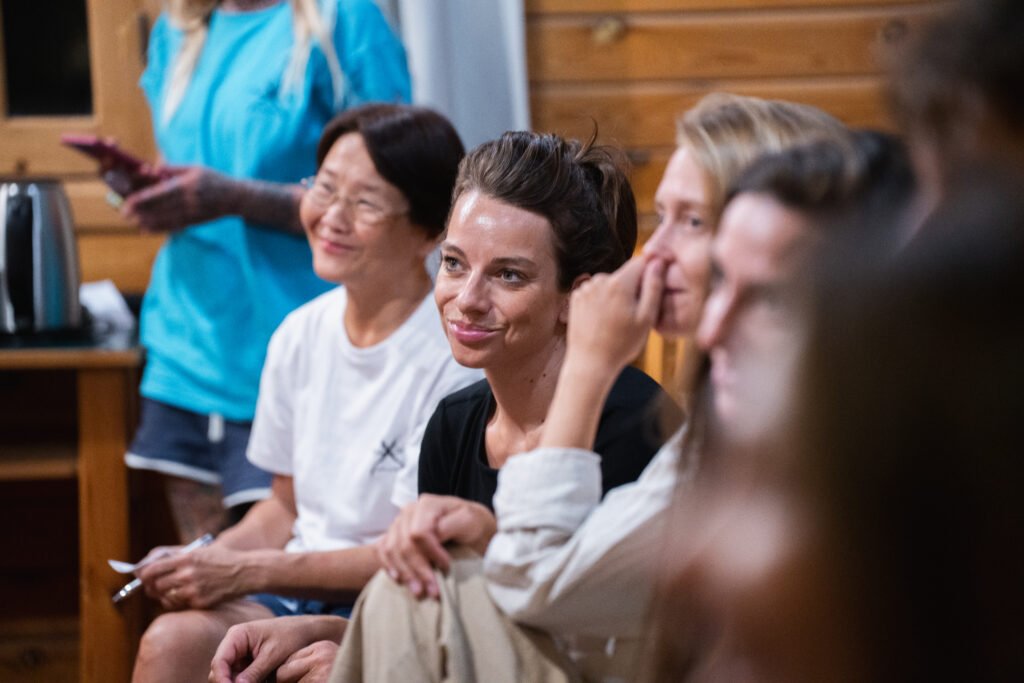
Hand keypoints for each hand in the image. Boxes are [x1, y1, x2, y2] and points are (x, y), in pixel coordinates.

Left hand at [121, 164, 236, 231]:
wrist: (236, 197)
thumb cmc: (215, 179)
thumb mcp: (195, 168)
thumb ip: (173, 169)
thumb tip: (153, 169)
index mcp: (187, 185)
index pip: (160, 193)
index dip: (143, 199)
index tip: (129, 202)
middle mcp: (189, 201)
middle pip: (160, 208)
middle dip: (141, 211)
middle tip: (124, 213)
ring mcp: (192, 213)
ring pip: (165, 219)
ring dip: (147, 222)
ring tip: (133, 222)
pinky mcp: (195, 221)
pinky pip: (174, 226)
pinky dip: (159, 228)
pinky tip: (147, 229)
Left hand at [137, 544, 246, 609]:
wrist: (245, 572)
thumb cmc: (220, 559)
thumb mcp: (198, 550)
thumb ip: (173, 555)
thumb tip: (146, 563)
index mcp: (186, 558)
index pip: (151, 569)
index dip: (141, 575)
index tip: (140, 576)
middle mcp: (187, 574)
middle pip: (154, 586)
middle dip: (150, 587)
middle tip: (152, 587)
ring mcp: (193, 590)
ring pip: (165, 597)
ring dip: (164, 596)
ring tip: (171, 591)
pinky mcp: (200, 602)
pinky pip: (179, 605)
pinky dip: (178, 602)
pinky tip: (186, 596)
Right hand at [209, 616, 346, 682]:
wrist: (303, 631)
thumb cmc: (290, 636)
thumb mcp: (273, 655)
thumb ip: (254, 672)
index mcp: (236, 636)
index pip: (219, 662)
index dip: (222, 680)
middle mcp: (232, 645)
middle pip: (219, 672)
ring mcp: (238, 655)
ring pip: (227, 677)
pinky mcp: (245, 664)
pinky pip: (238, 678)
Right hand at [376, 494, 496, 599]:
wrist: (471, 527)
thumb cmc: (473, 524)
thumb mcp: (469, 521)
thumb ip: (450, 526)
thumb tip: (434, 536)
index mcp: (427, 504)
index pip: (419, 532)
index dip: (431, 553)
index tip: (446, 567)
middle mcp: (409, 510)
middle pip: (404, 543)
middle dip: (418, 570)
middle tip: (433, 591)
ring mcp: (399, 522)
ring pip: (392, 549)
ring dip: (405, 573)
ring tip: (419, 591)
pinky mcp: (394, 535)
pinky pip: (382, 550)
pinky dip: (388, 566)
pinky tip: (399, 579)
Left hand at [566, 256, 665, 370]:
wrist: (590, 364)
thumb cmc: (621, 344)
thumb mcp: (646, 318)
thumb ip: (654, 287)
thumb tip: (658, 262)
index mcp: (619, 283)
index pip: (641, 262)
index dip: (648, 275)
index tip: (648, 294)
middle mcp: (599, 280)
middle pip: (624, 275)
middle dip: (631, 289)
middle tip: (631, 316)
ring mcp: (585, 288)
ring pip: (610, 284)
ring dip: (615, 296)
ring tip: (615, 321)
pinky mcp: (576, 297)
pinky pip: (595, 292)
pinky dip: (601, 302)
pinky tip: (602, 321)